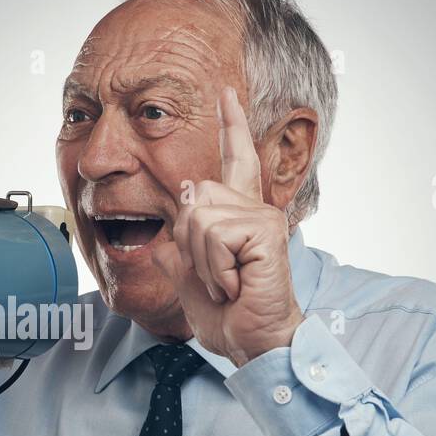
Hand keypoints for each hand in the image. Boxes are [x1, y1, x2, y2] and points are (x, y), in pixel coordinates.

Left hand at [151, 85, 303, 365]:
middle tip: (216, 276)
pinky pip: (213, 235)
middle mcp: (254, 208)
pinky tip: (236, 284)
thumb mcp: (187, 276)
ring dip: (202, 262)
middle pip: (193, 194)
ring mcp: (263, 217)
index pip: (234, 160)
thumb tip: (169, 224)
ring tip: (228, 282)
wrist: (250, 342)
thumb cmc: (227, 315)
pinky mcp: (266, 230)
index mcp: (238, 214)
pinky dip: (215, 268)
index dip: (231, 126)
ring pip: (198, 216)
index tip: (226, 92)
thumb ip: (176, 247)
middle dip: (188, 241)